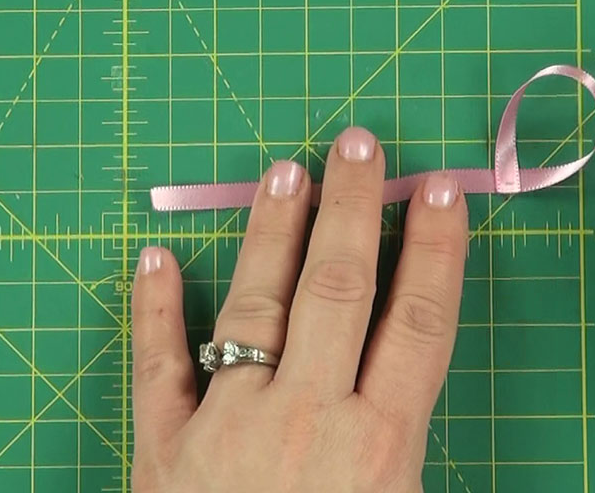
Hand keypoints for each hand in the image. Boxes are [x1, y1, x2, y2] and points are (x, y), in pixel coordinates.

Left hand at [130, 127, 467, 491]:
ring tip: (286, 174)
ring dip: (272, 233)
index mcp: (379, 444)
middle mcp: (305, 419)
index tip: (440, 191)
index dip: (434, 250)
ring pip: (256, 307)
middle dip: (352, 210)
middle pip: (338, 291)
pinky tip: (154, 259)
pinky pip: (158, 366)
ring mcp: (228, 427)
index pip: (418, 323)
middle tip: (357, 145)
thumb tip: (408, 363)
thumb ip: (403, 439)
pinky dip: (153, 310)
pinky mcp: (163, 450)